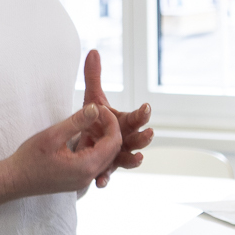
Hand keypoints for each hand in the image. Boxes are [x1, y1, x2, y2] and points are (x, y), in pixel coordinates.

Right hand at [1, 101, 121, 197]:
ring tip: (91, 121)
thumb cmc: (29, 159)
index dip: (110, 121)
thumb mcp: (53, 135)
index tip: (100, 108)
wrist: (14, 180)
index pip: (113, 141)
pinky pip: (96, 164)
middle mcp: (89, 177)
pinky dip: (95, 148)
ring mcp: (84, 181)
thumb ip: (77, 122)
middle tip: (97, 112)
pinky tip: (84, 136)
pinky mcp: (78, 181)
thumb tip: (96, 108)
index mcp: (86, 166)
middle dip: (109, 129)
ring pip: (106, 157)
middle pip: (113, 150)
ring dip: (103, 138)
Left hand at [81, 50, 152, 187]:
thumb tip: (93, 51)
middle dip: (144, 137)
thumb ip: (94, 77)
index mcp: (126, 122)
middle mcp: (126, 140)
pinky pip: (107, 175)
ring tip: (139, 159)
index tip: (146, 107)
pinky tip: (100, 183)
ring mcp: (118, 156)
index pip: (137, 117)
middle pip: (139, 139)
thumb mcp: (92, 98)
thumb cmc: (95, 119)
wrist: (85, 141)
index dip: (142, 113)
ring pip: (129, 159)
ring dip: (134, 160)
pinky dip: (104, 179)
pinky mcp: (106, 168)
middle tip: (149, 134)